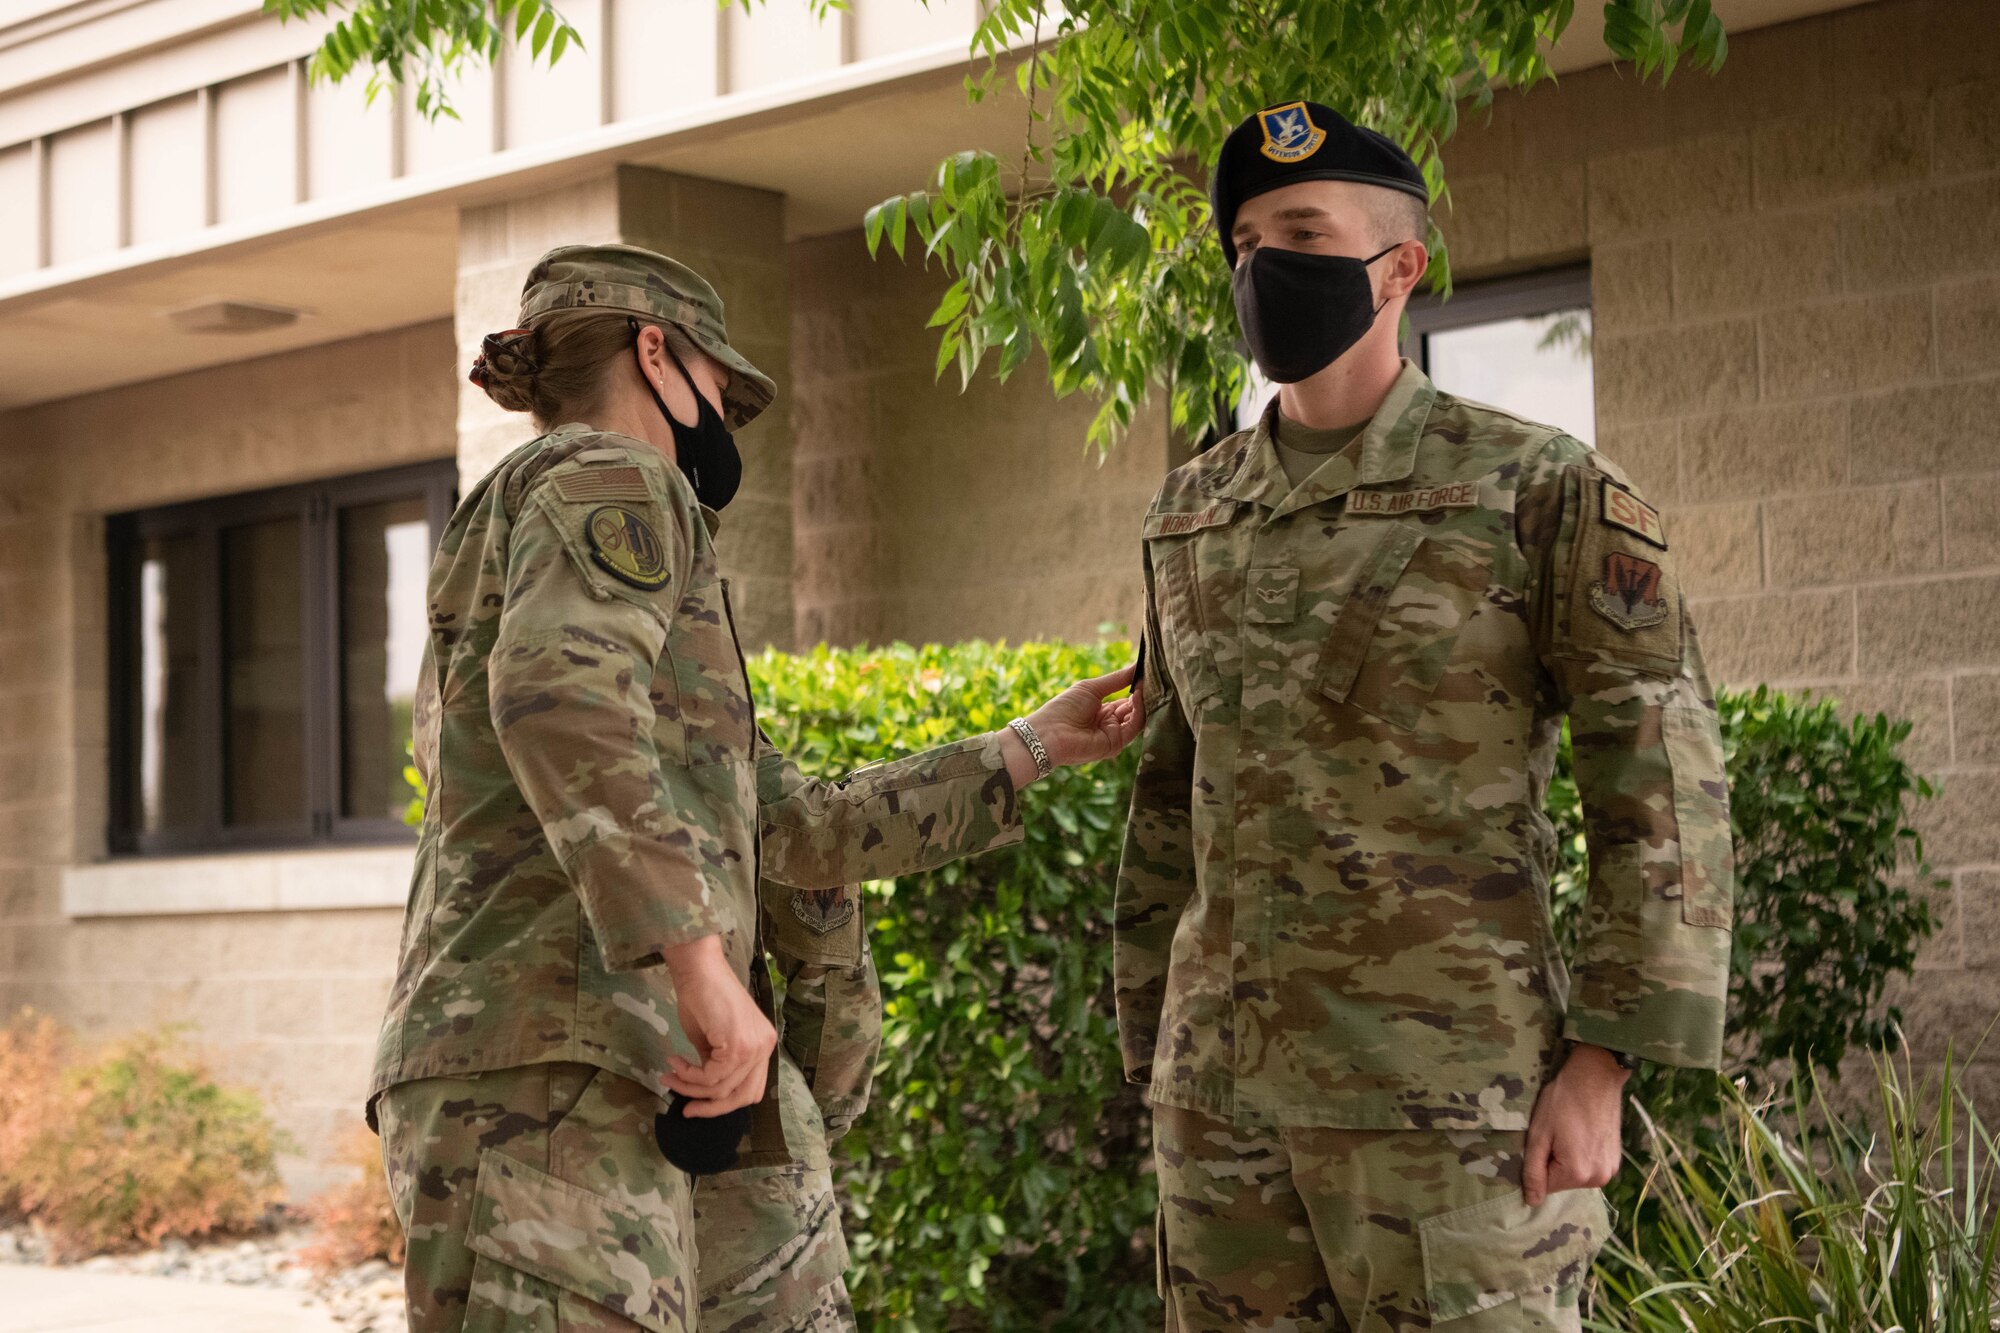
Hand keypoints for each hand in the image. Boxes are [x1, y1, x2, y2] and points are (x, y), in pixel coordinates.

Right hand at [660, 935, 776, 1118]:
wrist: (698, 969)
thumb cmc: (703, 997)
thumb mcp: (711, 1041)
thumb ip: (715, 1066)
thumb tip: (702, 1092)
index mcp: (762, 1046)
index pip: (750, 1090)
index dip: (723, 1104)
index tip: (694, 1104)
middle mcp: (764, 1048)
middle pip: (742, 1097)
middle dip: (710, 1107)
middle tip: (683, 1107)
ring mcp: (754, 1047)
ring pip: (722, 1089)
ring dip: (690, 1086)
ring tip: (669, 1074)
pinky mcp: (738, 1046)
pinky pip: (710, 1077)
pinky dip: (688, 1075)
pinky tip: (674, 1062)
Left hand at [1002, 664, 1144, 786]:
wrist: (1049, 733)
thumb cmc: (1064, 707)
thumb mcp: (1092, 688)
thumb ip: (1117, 679)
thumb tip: (1138, 665)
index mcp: (1102, 711)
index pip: (1127, 700)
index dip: (1137, 687)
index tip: (1148, 673)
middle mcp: (1110, 723)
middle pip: (1135, 709)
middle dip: (1144, 693)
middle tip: (1155, 677)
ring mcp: (1113, 735)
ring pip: (1137, 718)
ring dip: (1143, 701)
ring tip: (1147, 683)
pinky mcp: (1115, 744)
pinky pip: (1133, 727)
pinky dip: (1139, 711)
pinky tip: (1139, 695)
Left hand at [1522, 1044, 1629, 1205]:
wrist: (1596, 1078)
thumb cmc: (1562, 1102)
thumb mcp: (1539, 1134)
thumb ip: (1534, 1171)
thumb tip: (1532, 1202)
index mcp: (1578, 1174)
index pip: (1546, 1186)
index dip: (1539, 1162)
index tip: (1545, 1139)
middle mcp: (1599, 1179)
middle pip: (1563, 1181)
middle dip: (1554, 1161)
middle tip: (1557, 1133)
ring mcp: (1610, 1170)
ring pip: (1576, 1175)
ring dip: (1568, 1159)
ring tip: (1570, 1132)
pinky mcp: (1616, 1161)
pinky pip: (1590, 1167)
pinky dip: (1582, 1155)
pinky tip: (1582, 1134)